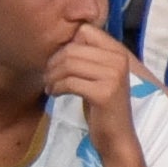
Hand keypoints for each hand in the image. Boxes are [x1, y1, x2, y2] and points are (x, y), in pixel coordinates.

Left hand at [45, 24, 135, 150]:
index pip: (84, 31)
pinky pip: (69, 82)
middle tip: (48, 78)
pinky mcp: (104, 93)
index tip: (59, 62)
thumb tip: (60, 38)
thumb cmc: (100, 105)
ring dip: (52, 76)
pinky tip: (55, 94)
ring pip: (68, 64)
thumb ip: (86, 56)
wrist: (116, 135)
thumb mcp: (96, 75)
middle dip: (53, 63)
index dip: (65, 45)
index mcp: (118, 52)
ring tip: (51, 87)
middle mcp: (119, 60)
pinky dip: (56, 88)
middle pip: (71, 48)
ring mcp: (113, 76)